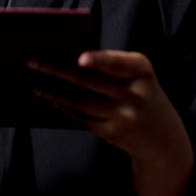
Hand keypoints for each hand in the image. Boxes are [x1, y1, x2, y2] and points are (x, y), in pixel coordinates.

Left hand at [28, 50, 193, 195]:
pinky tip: (49, 97)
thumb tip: (67, 57)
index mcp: (143, 72)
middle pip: (90, 82)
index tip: (80, 58)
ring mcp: (124, 117)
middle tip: (32, 61)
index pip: (120, 64)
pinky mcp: (113, 133)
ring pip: (81, 101)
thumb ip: (113, 65)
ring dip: (54, 91)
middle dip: (57, 70)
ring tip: (33, 82)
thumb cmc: (142, 94)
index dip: (100, 61)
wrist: (163, 138)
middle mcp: (135, 96)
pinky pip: (82, 117)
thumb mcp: (139, 76)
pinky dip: (64, 106)